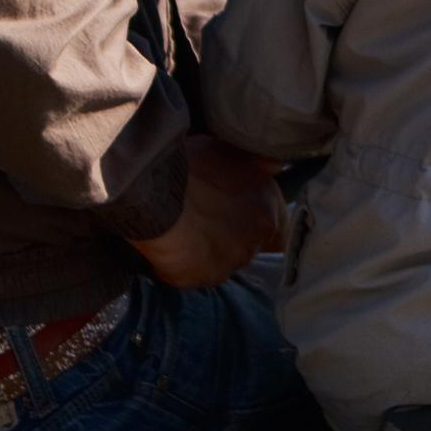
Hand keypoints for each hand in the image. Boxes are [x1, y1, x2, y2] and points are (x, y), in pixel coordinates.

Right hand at [126, 135, 288, 289]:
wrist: (153, 188)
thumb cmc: (190, 163)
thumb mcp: (230, 152)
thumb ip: (257, 164)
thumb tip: (276, 167)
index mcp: (269, 207)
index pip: (277, 233)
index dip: (255, 230)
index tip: (235, 225)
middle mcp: (257, 238)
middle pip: (245, 249)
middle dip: (226, 242)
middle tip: (200, 226)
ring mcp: (230, 261)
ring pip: (218, 265)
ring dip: (203, 256)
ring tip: (180, 237)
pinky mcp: (202, 278)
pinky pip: (191, 277)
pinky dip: (179, 268)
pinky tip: (167, 250)